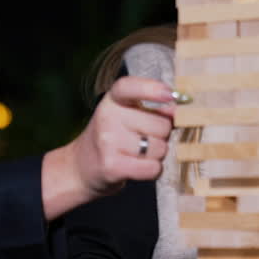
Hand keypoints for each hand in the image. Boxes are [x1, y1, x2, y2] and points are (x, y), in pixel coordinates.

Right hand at [40, 76, 178, 219]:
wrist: (81, 167)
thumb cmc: (113, 138)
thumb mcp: (125, 115)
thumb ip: (150, 109)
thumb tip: (177, 110)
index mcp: (113, 100)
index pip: (129, 87)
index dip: (151, 89)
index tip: (169, 94)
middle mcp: (108, 117)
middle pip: (161, 125)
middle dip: (162, 136)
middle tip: (144, 140)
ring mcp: (108, 141)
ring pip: (160, 148)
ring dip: (157, 155)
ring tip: (139, 155)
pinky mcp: (112, 166)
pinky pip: (152, 168)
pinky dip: (153, 171)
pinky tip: (139, 168)